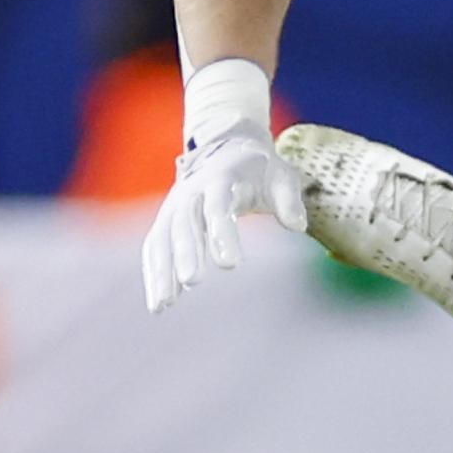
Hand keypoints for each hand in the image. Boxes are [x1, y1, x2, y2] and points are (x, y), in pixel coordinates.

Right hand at [141, 58, 305, 312]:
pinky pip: (154, 247)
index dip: (222, 233)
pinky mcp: (166, 221)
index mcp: (222, 180)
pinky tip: (160, 303)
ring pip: (162, 238)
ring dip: (161, 271)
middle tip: (193, 281)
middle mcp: (192, 192)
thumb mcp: (282, 177)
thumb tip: (297, 226)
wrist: (227, 148)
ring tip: (164, 305)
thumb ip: (289, 201)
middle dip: (187, 252)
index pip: (219, 207)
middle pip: (185, 224)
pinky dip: (154, 273)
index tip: (230, 263)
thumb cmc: (260, 170)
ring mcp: (175, 206)